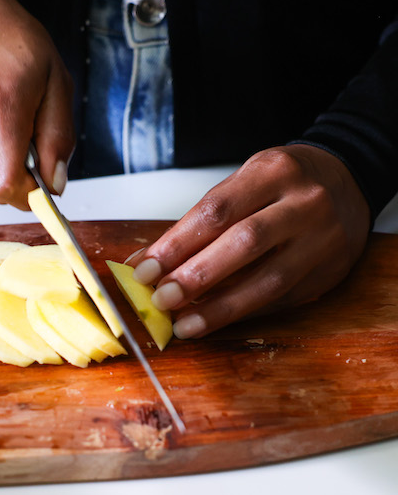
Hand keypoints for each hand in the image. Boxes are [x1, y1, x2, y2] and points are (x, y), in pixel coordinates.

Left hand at [129, 145, 370, 337]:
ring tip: (184, 324)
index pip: (217, 210)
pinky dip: (245, 311)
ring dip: (220, 308)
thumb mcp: (245, 181)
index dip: (177, 244)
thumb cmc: (284, 182)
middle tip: (161, 298)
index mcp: (273, 171)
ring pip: (269, 280)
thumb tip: (151, 262)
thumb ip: (201, 220)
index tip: (146, 269)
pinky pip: (282, 298)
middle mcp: (304, 203)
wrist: (348, 180)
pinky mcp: (330, 272)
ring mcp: (323, 239)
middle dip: (197, 276)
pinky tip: (217, 320)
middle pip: (244, 243)